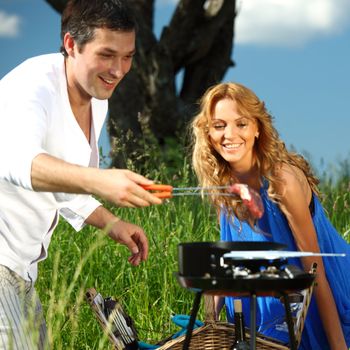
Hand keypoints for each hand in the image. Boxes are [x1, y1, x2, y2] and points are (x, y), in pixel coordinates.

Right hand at [31, 154, 161, 206]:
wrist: (95, 182)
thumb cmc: (112, 175)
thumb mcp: (127, 173)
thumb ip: (140, 179)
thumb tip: (152, 183)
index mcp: (129, 186)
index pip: (146, 195)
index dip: (156, 198)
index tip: (164, 199)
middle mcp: (126, 196)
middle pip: (144, 203)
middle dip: (152, 201)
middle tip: (159, 199)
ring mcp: (122, 202)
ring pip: (138, 205)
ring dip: (145, 202)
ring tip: (148, 196)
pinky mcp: (118, 205)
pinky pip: (131, 206)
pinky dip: (136, 203)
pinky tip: (136, 197)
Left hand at [108, 219, 148, 265]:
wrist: (109, 225)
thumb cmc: (117, 228)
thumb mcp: (123, 235)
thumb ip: (130, 243)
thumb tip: (136, 252)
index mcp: (139, 232)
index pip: (144, 242)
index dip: (145, 251)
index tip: (144, 259)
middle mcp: (138, 235)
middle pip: (141, 247)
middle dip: (139, 256)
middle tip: (136, 264)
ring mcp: (134, 239)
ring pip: (138, 249)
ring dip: (136, 257)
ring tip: (132, 264)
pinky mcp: (129, 242)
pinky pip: (133, 250)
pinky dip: (132, 255)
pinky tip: (129, 260)